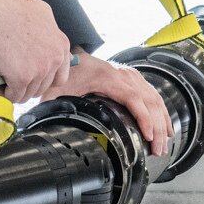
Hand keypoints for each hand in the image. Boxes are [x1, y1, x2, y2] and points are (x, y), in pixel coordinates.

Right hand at [0, 0, 70, 103]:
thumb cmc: (8, 9)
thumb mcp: (41, 14)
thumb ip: (49, 33)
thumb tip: (48, 45)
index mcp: (61, 44)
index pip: (60, 76)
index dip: (43, 79)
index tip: (32, 78)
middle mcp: (54, 57)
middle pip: (43, 87)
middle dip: (27, 85)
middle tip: (11, 78)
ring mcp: (40, 69)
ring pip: (28, 93)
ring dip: (14, 90)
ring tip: (1, 81)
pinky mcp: (22, 78)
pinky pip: (15, 96)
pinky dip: (3, 94)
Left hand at [49, 52, 172, 157]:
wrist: (71, 52)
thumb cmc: (66, 70)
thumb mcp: (56, 88)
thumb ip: (49, 103)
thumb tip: (38, 120)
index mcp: (108, 78)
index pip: (133, 98)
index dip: (143, 118)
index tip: (148, 136)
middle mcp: (123, 75)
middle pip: (148, 101)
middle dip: (156, 127)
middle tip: (158, 150)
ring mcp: (130, 75)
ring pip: (154, 98)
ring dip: (162, 121)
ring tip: (164, 144)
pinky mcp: (132, 79)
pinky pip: (152, 94)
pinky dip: (161, 111)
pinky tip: (166, 126)